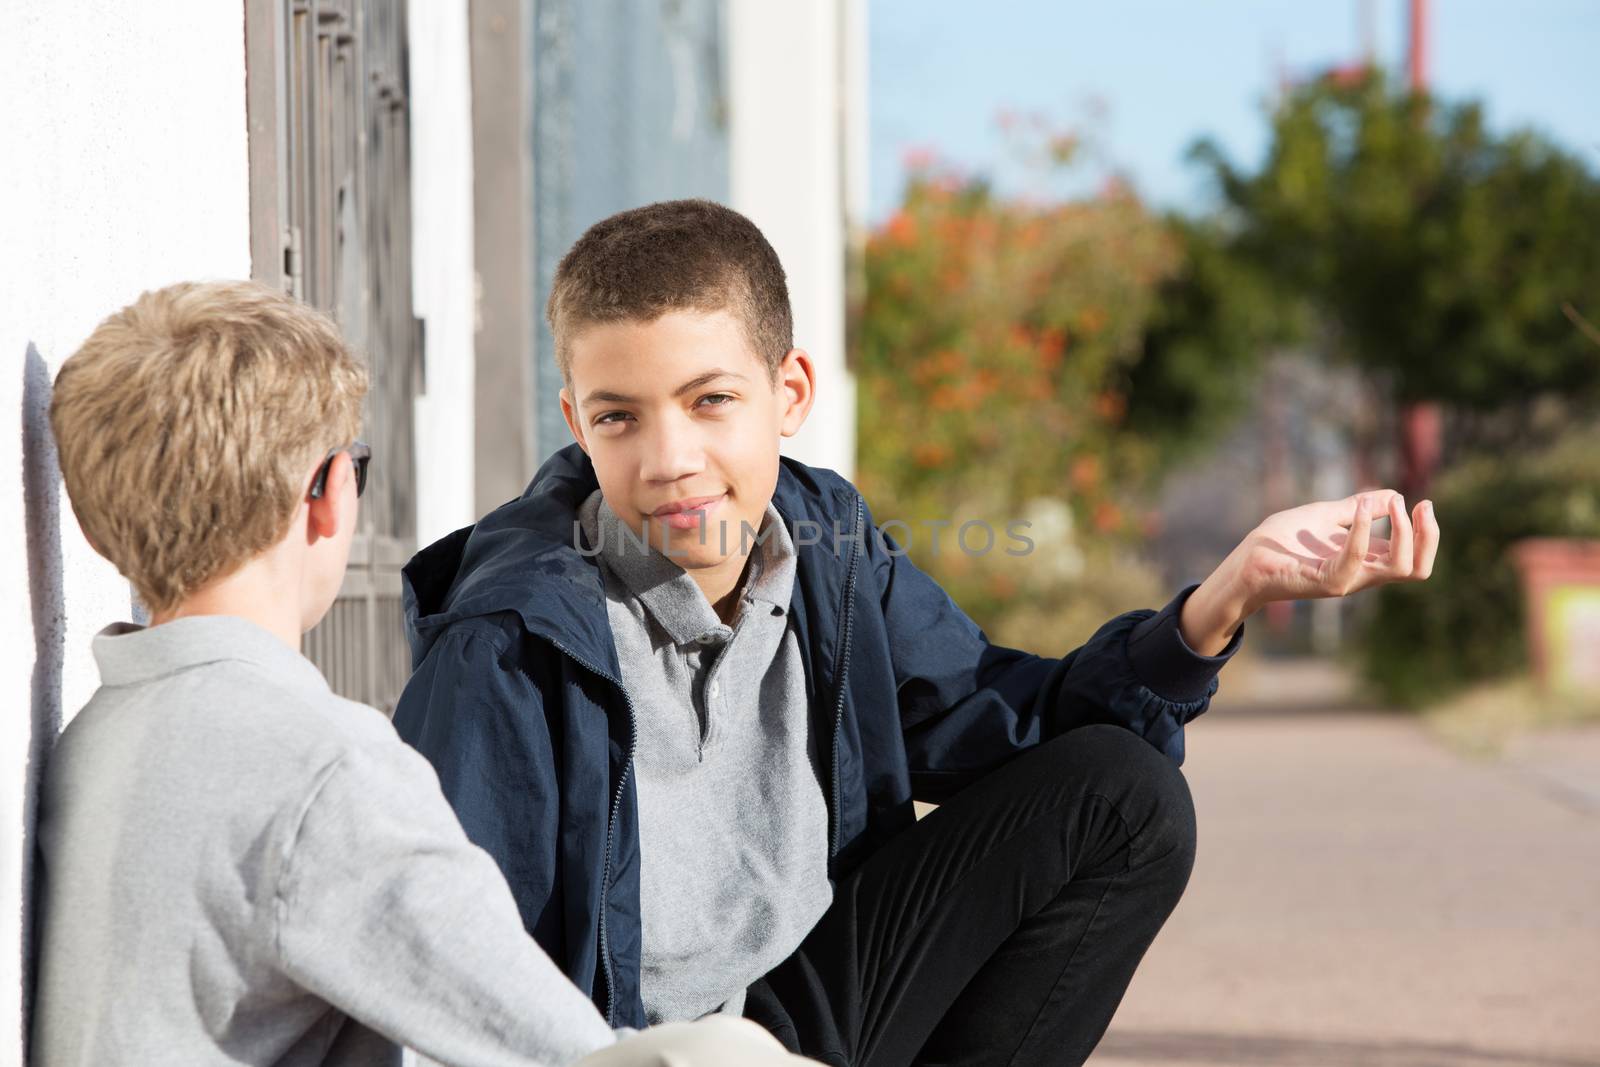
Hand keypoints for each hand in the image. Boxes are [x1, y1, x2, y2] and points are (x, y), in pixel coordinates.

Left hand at [1180, 490, 1439, 654]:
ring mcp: (1346, 580)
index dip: (1426, 532)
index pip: (1414, 557)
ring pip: (1398, 568)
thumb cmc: (1282, 540)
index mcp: (1366, 559)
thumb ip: (1358, 508)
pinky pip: (1355, 560)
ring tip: (1396, 505)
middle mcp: (1362, 573)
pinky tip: (1359, 509)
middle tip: (1422, 506)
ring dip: (1403, 533)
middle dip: (1428, 536)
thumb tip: (1394, 495)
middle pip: (1417, 568)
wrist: (1246, 559)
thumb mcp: (1325, 515)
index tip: (1422, 503)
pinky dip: (1363, 532)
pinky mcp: (1325, 581)